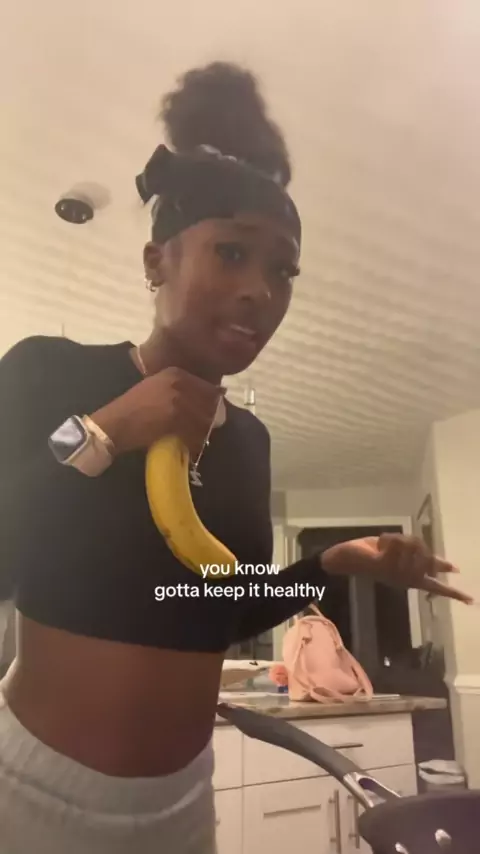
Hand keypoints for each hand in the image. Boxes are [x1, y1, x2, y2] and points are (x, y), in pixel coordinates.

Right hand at [91, 367, 223, 457]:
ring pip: (204, 419)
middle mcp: (178, 382)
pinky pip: (194, 432)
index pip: (207, 388)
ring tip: (198, 441)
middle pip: (209, 404)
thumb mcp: (157, 389)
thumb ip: (179, 390)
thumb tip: (204, 400)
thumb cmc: (133, 408)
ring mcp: (177, 399)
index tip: (212, 415)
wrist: (114, 423)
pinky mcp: (174, 417)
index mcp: (175, 373)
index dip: (211, 404)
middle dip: (210, 419)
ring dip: (203, 433)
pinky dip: (195, 443)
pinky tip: (191, 447)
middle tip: (207, 431)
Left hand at [322, 533, 472, 603]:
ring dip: (398, 538)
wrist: (343, 558)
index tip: (471, 600)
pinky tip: (379, 546)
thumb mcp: (400, 553)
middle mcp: (404, 579)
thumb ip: (420, 555)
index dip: (454, 592)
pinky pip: (398, 543)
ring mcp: (395, 573)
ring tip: (384, 546)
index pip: (436, 587)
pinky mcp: (384, 566)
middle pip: (426, 553)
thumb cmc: (371, 553)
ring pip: (412, 545)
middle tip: (395, 546)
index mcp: (409, 578)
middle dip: (414, 543)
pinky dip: (389, 538)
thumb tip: (445, 563)